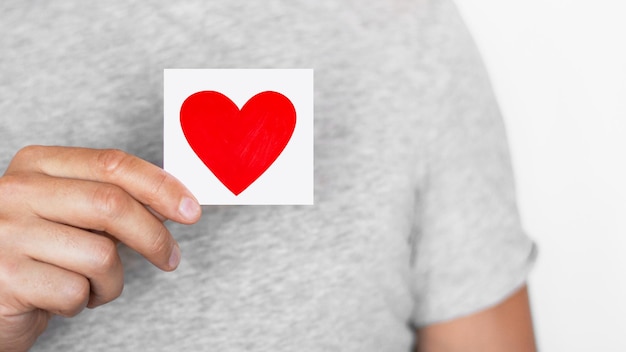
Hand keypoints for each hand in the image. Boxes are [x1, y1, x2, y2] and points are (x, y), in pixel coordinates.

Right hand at [0, 146, 200, 350]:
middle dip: (153, 236)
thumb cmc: (39, 253)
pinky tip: (63, 298)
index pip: (112, 164)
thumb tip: (174, 204)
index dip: (160, 186)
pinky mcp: (6, 277)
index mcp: (37, 165)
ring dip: (112, 281)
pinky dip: (85, 302)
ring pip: (100, 255)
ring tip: (92, 284)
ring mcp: (7, 233)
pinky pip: (76, 292)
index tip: (191, 209)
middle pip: (112, 204)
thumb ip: (112, 203)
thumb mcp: (70, 215)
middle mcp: (17, 191)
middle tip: (170, 257)